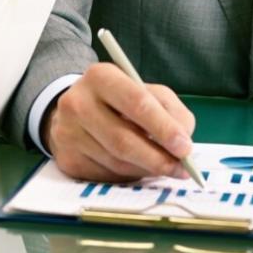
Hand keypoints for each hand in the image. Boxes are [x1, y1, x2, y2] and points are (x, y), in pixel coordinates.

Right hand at [42, 63, 195, 181]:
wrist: (75, 110)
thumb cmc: (120, 100)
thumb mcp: (146, 92)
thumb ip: (171, 111)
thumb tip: (183, 142)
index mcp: (100, 76)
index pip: (136, 103)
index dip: (163, 128)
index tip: (185, 147)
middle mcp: (78, 102)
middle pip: (123, 139)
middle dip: (158, 158)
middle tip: (182, 168)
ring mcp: (68, 133)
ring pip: (116, 162)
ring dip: (147, 169)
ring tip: (167, 169)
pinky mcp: (67, 159)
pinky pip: (106, 175)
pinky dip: (130, 176)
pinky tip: (140, 168)